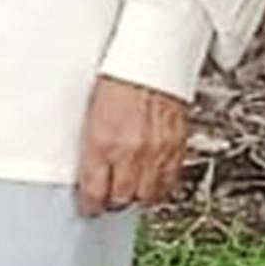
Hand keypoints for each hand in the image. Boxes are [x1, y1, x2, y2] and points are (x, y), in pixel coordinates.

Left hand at [75, 76, 189, 214]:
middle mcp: (129, 151)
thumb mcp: (91, 114)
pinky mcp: (176, 148)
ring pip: (146, 197)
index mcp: (101, 142)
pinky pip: (169, 183)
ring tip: (129, 189)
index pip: (93, 193)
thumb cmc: (119, 78)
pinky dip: (159, 187)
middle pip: (120, 199)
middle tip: (108, 197)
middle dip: (112, 202)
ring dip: (136, 196)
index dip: (90, 206)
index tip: (89, 207)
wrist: (152, 58)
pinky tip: (151, 181)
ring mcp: (156, 151)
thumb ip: (91, 146)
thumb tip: (87, 172)